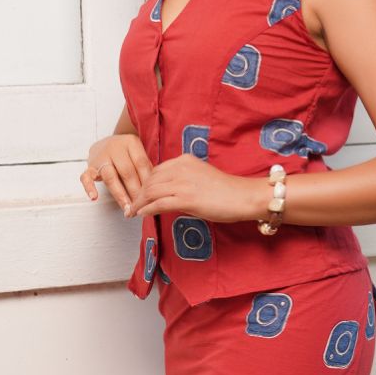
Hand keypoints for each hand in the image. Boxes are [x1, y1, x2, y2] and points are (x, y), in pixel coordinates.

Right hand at [82, 134, 152, 214]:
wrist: (106, 142)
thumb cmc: (127, 154)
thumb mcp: (138, 155)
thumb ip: (146, 169)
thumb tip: (155, 192)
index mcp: (131, 142)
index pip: (141, 164)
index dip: (147, 182)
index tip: (152, 197)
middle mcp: (115, 147)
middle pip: (126, 171)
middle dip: (135, 192)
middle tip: (141, 207)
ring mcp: (100, 156)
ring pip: (110, 176)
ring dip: (120, 194)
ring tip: (127, 208)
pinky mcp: (89, 166)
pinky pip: (86, 177)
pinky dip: (89, 187)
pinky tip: (94, 197)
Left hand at [130, 154, 263, 224]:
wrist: (243, 196)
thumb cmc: (227, 190)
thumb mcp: (201, 176)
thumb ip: (184, 179)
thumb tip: (169, 193)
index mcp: (184, 160)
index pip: (156, 170)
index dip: (145, 183)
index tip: (140, 193)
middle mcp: (180, 168)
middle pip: (150, 180)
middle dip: (138, 194)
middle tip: (132, 205)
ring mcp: (182, 183)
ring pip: (150, 191)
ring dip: (139, 203)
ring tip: (133, 212)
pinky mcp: (185, 199)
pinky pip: (158, 204)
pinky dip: (147, 209)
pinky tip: (142, 214)